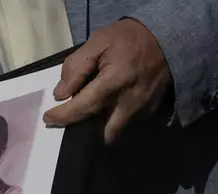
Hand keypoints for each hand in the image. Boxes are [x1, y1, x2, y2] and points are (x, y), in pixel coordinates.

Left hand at [43, 18, 172, 143]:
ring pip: (116, 130)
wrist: (169, 36)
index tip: (48, 118)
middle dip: (87, 132)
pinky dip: (115, 118)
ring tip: (91, 111)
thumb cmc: (129, 37)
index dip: (63, 116)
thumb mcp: (98, 41)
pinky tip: (109, 106)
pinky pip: (128, 122)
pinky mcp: (152, 111)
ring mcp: (145, 109)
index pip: (84, 107)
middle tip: (74, 121)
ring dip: (101, 125)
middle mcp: (131, 101)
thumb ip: (76, 67)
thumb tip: (60, 94)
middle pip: (104, 133)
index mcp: (116, 81)